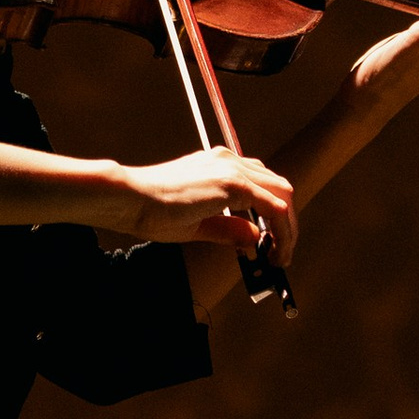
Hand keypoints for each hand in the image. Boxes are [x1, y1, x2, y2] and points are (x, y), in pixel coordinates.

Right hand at [114, 144, 298, 271]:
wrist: (130, 198)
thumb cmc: (151, 209)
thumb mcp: (198, 225)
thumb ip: (229, 230)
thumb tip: (255, 238)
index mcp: (218, 164)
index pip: (261, 184)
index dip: (272, 214)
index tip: (271, 241)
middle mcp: (229, 161)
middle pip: (279, 187)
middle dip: (286, 222)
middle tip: (280, 251)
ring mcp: (233, 169)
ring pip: (283, 195)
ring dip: (287, 228)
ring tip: (280, 257)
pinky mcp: (234, 184)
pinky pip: (274, 208)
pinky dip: (281, 232)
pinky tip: (275, 251)